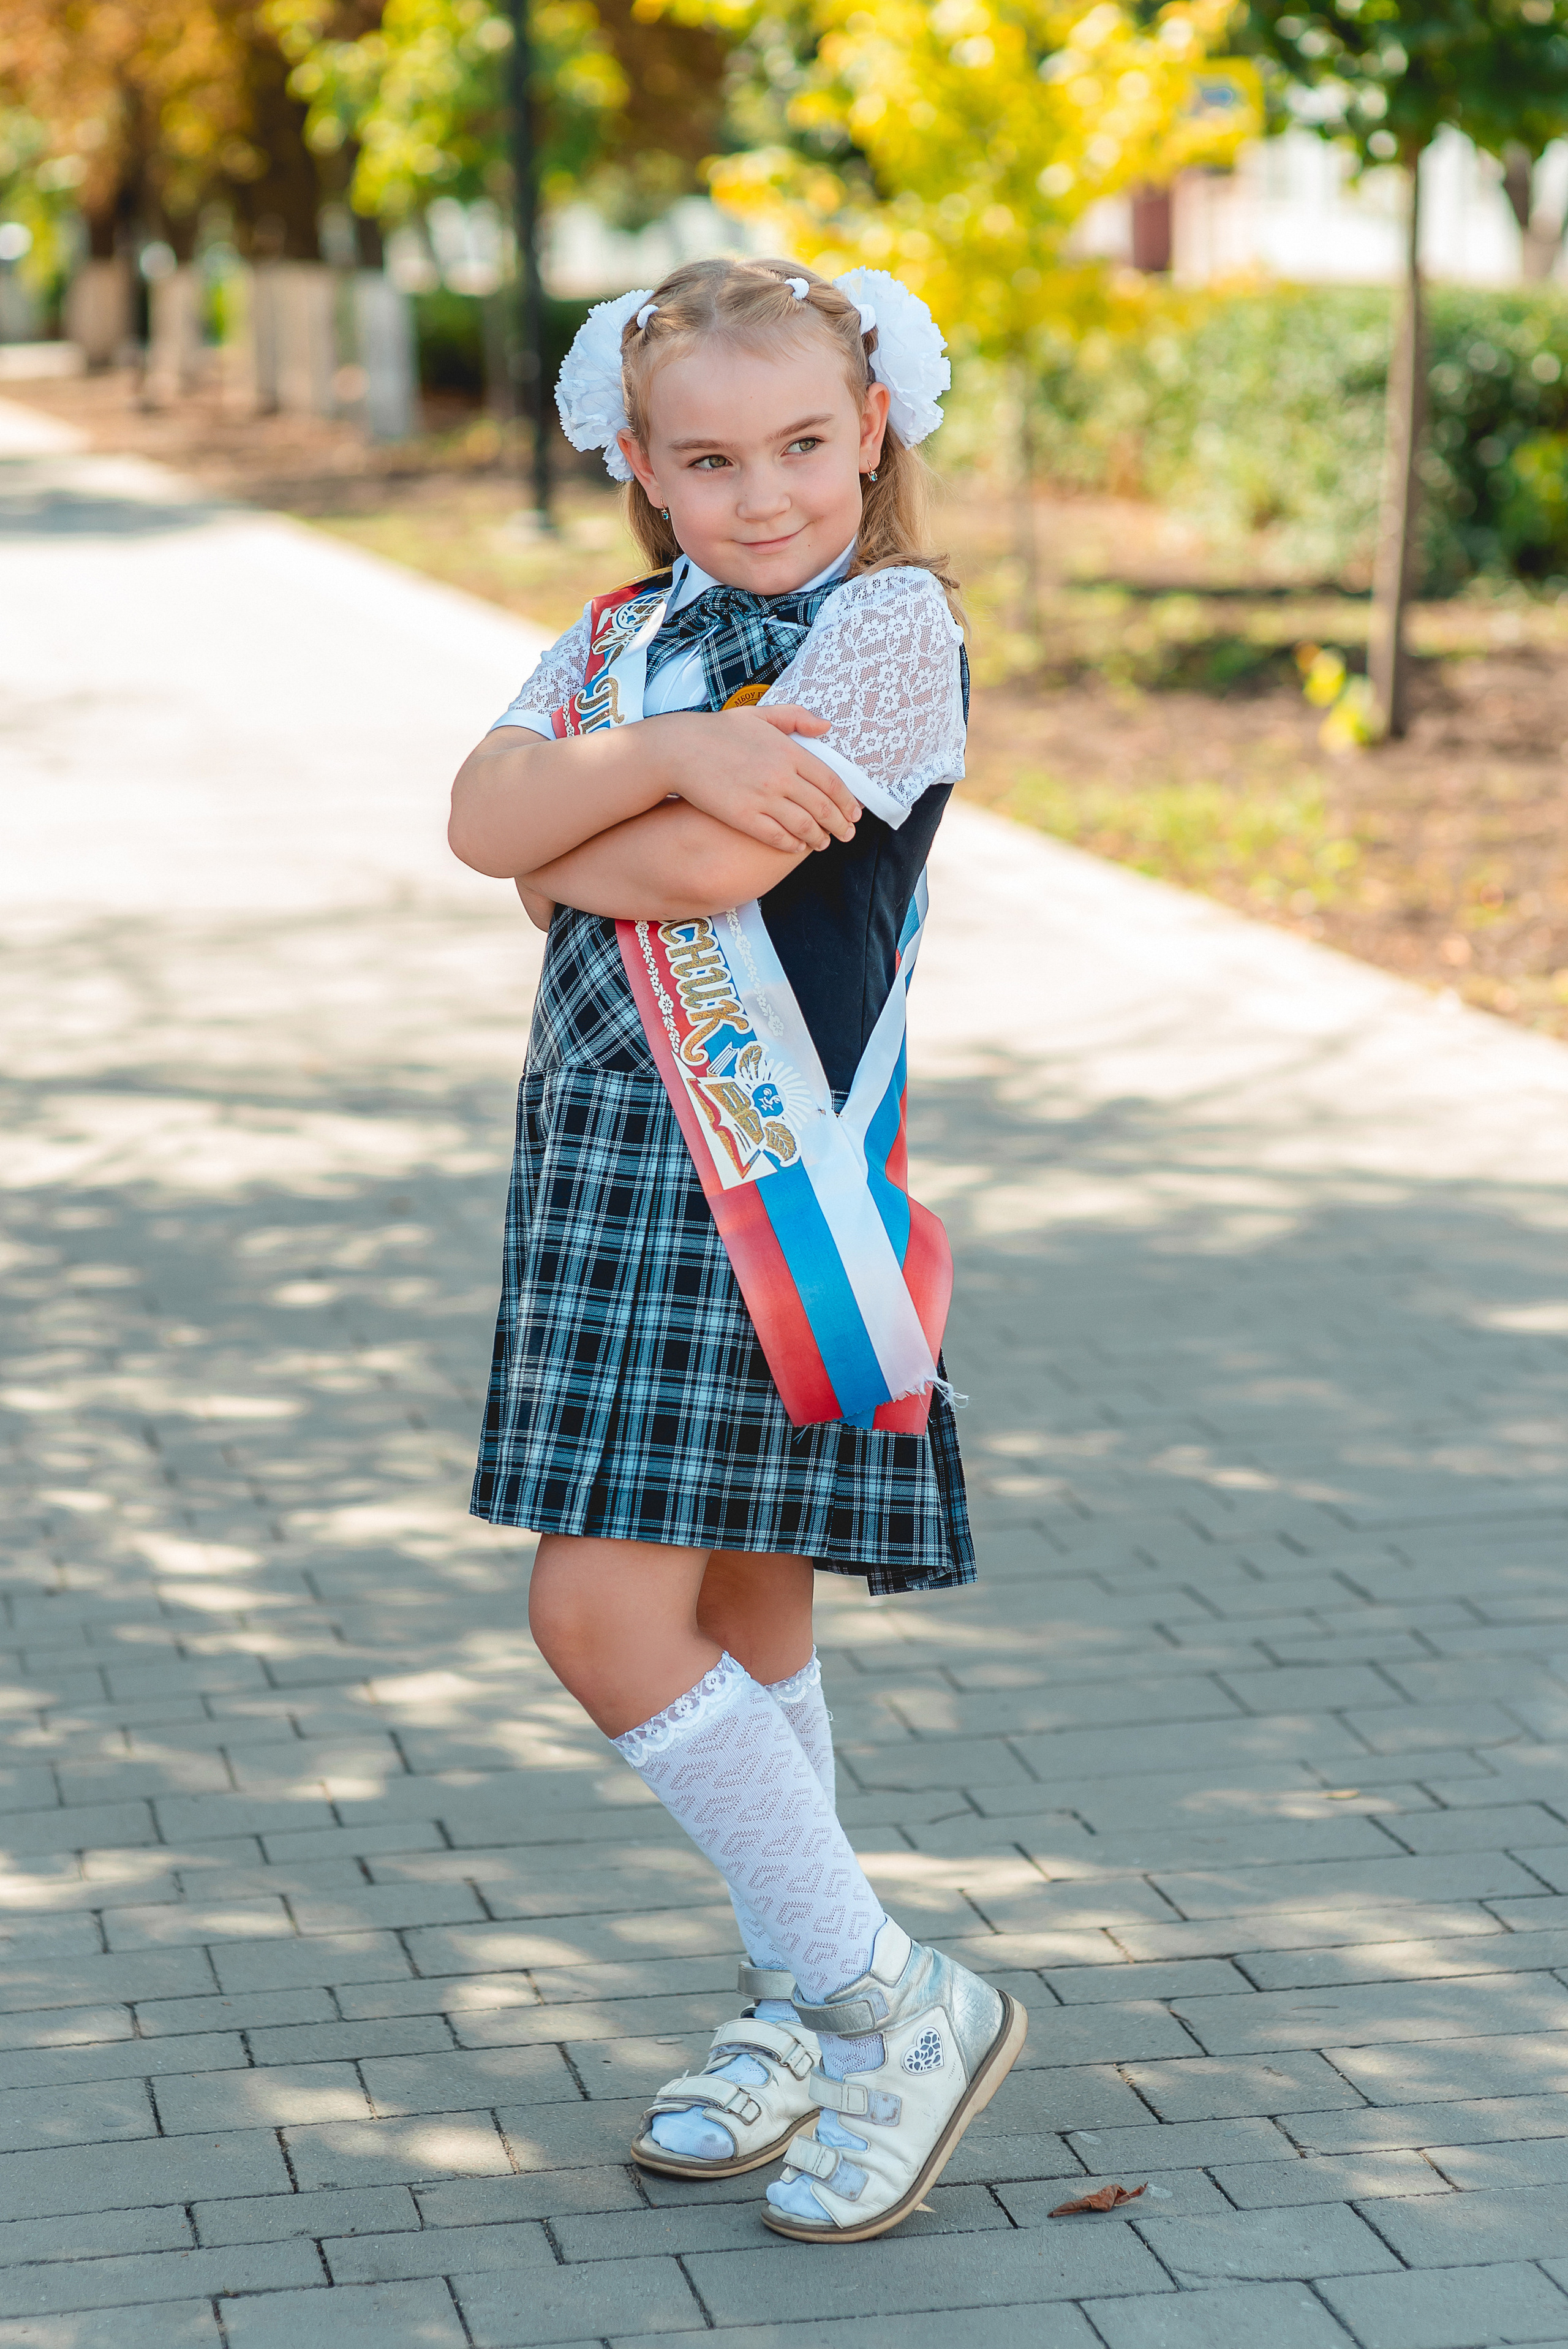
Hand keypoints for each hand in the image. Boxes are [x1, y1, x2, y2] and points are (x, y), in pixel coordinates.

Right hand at [672, 704, 860, 853]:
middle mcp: (780, 776)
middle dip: (840, 824)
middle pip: (823, 807)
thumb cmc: (717, 731)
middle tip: (847, 834)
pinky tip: (797, 847)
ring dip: (819, 838)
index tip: (855, 812)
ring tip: (824, 843)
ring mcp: (762, 798)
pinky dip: (792, 845)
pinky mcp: (744, 817)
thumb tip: (826, 727)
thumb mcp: (759, 714)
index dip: (847, 801)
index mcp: (788, 751)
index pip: (830, 781)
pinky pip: (777, 837)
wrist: (679, 749)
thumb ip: (795, 717)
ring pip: (804, 826)